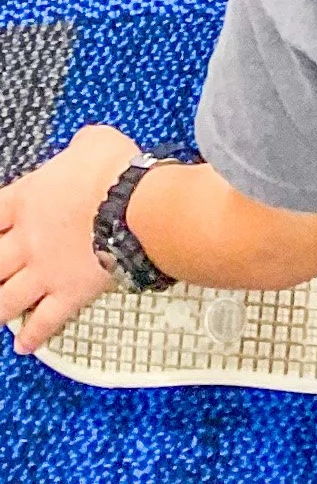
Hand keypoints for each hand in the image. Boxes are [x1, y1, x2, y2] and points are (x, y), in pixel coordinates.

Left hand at [0, 126, 139, 352]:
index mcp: (27, 199)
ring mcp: (45, 271)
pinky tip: (24, 345)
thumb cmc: (114, 168)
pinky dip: (33, 337)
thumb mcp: (92, 141)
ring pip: (6, 301)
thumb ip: (77, 149)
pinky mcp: (68, 294)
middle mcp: (28, 240)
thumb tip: (82, 146)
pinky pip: (44, 323)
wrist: (135, 204)